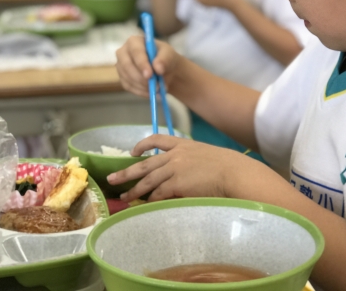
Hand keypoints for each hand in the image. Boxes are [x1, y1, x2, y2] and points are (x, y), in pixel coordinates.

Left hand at [107, 135, 250, 201]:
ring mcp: (174, 169)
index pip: (157, 139)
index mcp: (183, 144)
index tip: (133, 152)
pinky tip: (144, 205)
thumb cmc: (227, 166)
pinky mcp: (176, 184)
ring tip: (124, 197)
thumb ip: (192, 160)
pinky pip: (158, 194)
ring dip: (134, 190)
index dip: (143, 145)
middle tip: (112, 178)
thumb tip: (185, 171)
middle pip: (145, 164)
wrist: (233, 172)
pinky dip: (150, 200)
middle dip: (127, 172)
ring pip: (147, 181)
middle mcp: (175, 155)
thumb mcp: (206, 154)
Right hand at [115, 37, 181, 97]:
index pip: (135, 51)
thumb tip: (158, 68)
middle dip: (140, 78)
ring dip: (143, 86)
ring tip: (158, 89)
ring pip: (127, 78)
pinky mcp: (123, 78)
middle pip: (126, 65)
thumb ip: (165, 59)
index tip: (150, 75)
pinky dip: (141, 92)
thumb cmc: (165, 58)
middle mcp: (123, 52)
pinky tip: (152, 92)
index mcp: (134, 41)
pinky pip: (129, 87)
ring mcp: (121, 66)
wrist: (164, 69)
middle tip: (155, 86)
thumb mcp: (169, 55)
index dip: (142, 63)